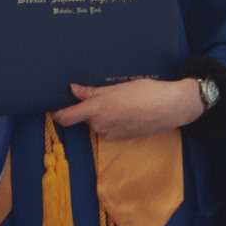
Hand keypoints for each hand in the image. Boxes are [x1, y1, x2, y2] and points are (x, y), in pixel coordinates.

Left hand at [54, 78, 202, 139]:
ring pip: (98, 123)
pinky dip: (113, 120)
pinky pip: (109, 128)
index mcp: (97, 110)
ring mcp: (111, 134)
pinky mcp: (122, 138)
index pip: (67, 117)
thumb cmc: (145, 92)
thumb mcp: (118, 87)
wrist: (170, 107)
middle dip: (88, 108)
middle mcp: (100, 125)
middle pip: (84, 118)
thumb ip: (92, 92)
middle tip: (101, 93)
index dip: (58, 113)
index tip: (55, 105)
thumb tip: (72, 89)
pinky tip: (127, 110)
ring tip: (119, 100)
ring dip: (102, 114)